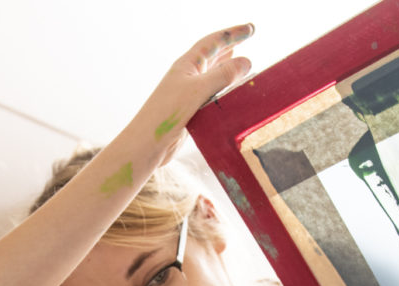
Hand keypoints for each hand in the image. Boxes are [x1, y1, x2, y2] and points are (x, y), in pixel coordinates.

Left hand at [133, 25, 254, 167]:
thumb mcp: (198, 90)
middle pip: (212, 55)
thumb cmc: (167, 114)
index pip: (212, 42)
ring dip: (228, 67)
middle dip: (230, 45)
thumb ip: (222, 75)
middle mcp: (187, 76)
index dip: (232, 33)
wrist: (147, 144)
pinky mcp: (191, 111)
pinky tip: (232, 92)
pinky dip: (225, 89)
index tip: (251, 28)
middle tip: (249, 35)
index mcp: (186, 65)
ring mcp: (188, 93)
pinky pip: (213, 94)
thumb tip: (246, 61)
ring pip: (213, 75)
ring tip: (242, 61)